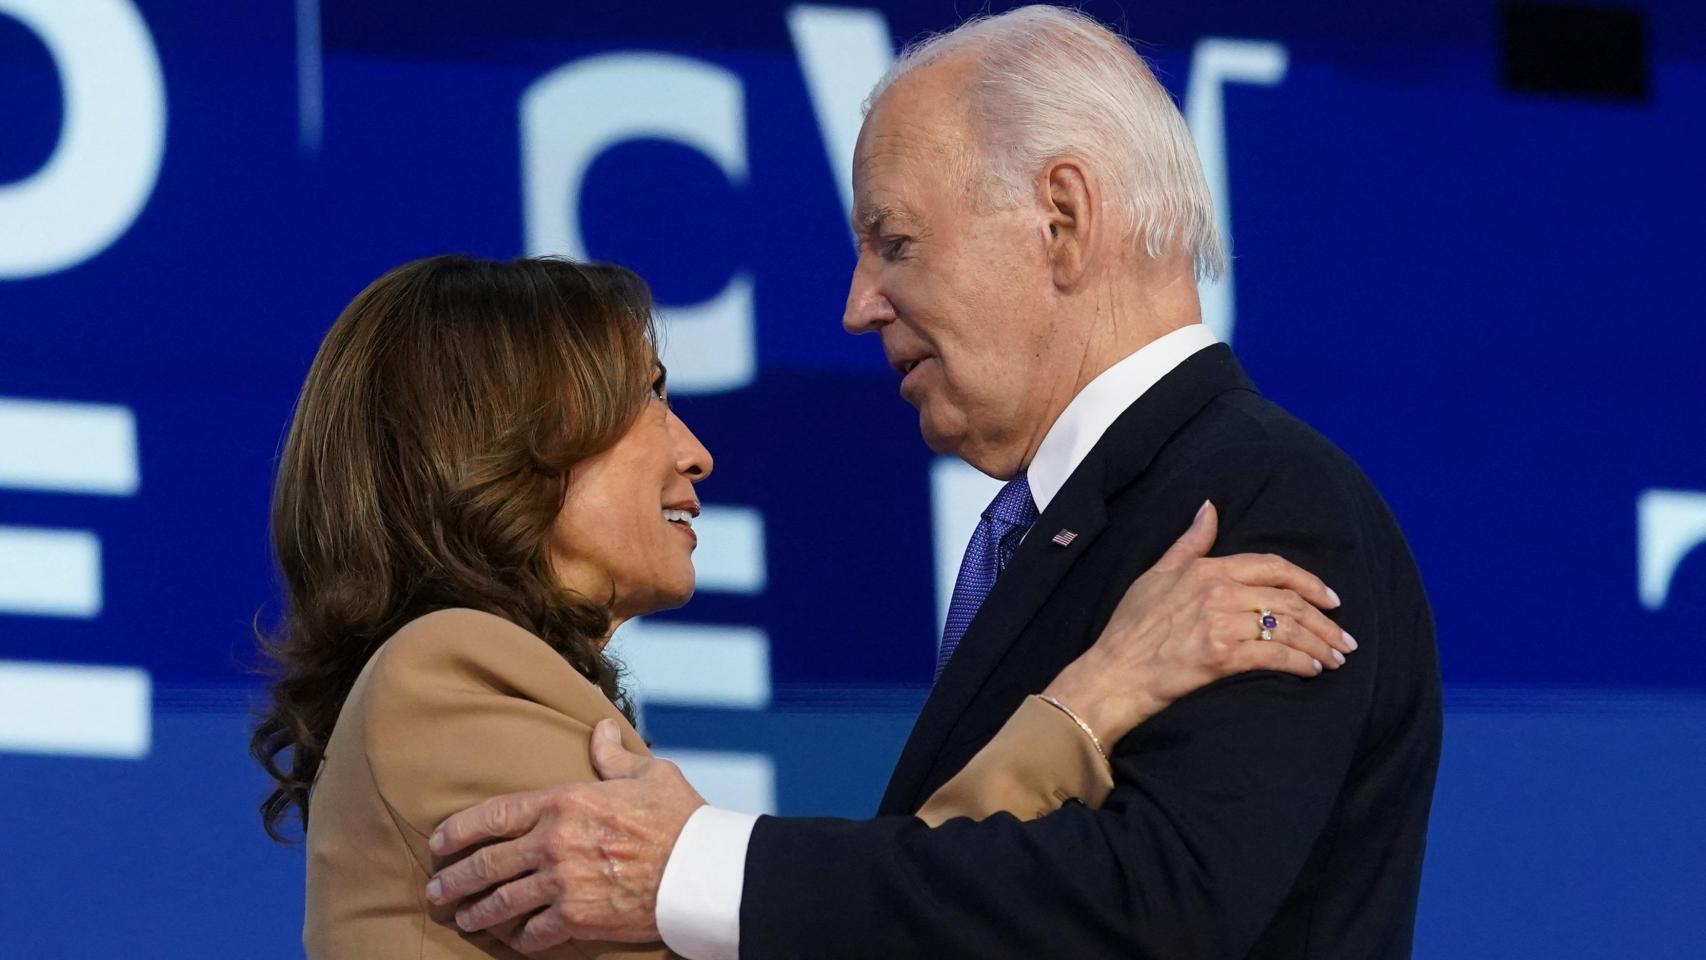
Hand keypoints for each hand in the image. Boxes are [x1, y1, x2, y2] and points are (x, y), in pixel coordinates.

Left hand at [423, 720, 704, 953]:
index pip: (494, 814)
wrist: (700, 869)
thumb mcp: (649, 773)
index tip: (438, 843)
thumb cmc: (679, 818)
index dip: (458, 830)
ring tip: (463, 918)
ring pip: (503, 902)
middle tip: (436, 891)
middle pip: (488, 864)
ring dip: (477, 912)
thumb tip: (599, 728)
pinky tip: (516, 940)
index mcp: (565, 802)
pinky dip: (522, 938)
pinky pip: (536, 932)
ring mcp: (562, 883)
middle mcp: (554, 843)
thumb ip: (613, 755)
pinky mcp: (578, 918)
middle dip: (454, 879)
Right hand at [1042, 501, 1355, 746]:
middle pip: (1288, 600)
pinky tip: (1313, 670)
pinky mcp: (1221, 657)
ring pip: (1287, 628)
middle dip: (1324, 621)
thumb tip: (1209, 508)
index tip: (1331, 599)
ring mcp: (1220, 624)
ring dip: (1318, 644)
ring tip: (1336, 658)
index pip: (1272, 567)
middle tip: (1345, 639)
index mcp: (1206, 569)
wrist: (1112, 675)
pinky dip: (1300, 663)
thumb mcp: (1156, 575)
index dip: (1309, 582)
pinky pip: (1274, 655)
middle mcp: (1217, 591)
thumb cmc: (1129, 629)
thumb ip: (1189, 544)